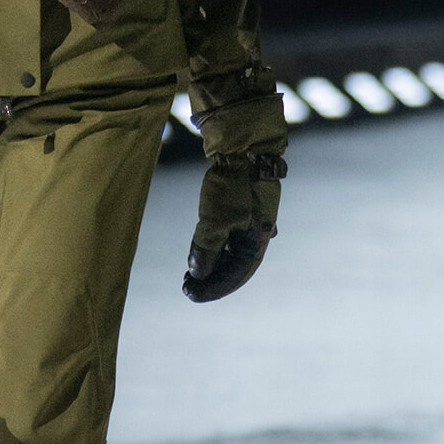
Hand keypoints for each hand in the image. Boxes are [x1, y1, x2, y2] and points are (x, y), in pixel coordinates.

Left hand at [183, 150, 285, 301]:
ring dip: (212, 264)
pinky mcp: (241, 210)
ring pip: (231, 253)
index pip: (235, 277)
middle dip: (211, 279)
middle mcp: (256, 236)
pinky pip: (229, 238)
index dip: (213, 289)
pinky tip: (200, 252)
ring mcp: (250, 223)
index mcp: (257, 243)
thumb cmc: (233, 185)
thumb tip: (197, 273)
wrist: (243, 148)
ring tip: (189, 273)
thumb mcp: (215, 220)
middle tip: (186, 287)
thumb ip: (206, 249)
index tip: (191, 295)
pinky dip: (214, 248)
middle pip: (234, 268)